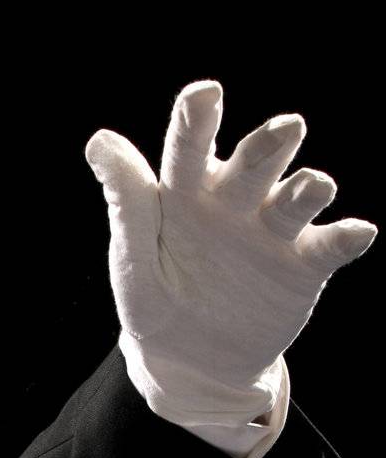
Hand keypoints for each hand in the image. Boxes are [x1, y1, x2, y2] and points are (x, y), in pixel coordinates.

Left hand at [85, 80, 377, 421]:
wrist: (193, 362)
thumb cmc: (155, 301)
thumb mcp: (133, 260)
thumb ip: (128, 204)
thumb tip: (100, 141)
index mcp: (187, 191)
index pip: (189, 148)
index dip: (197, 120)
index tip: (204, 94)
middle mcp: (236, 198)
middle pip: (256, 160)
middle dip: (270, 144)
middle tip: (286, 130)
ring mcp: (273, 228)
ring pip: (296, 196)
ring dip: (308, 188)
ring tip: (313, 188)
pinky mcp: (305, 264)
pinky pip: (329, 246)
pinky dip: (345, 237)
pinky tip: (357, 232)